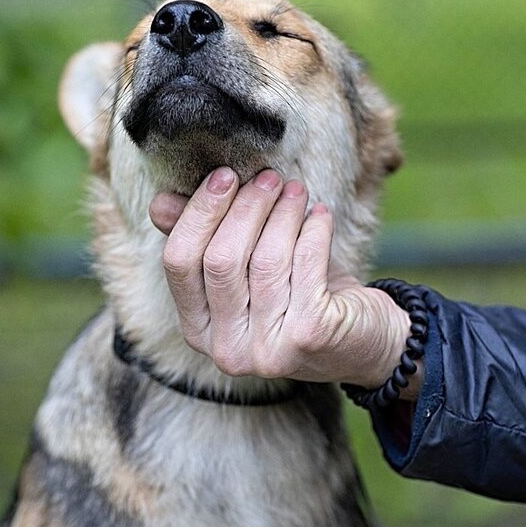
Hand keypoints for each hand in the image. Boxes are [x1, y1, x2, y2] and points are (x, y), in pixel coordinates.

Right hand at [149, 167, 419, 389]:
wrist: (365, 344)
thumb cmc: (300, 298)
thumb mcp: (248, 270)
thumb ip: (206, 239)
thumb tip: (160, 203)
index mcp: (199, 330)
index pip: (178, 263)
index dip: (199, 213)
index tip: (224, 176)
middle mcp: (226, 349)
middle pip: (220, 260)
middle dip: (245, 208)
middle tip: (268, 178)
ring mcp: (268, 350)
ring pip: (265, 261)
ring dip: (282, 214)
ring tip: (296, 191)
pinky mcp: (310, 337)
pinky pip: (306, 265)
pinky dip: (313, 231)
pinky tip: (320, 215)